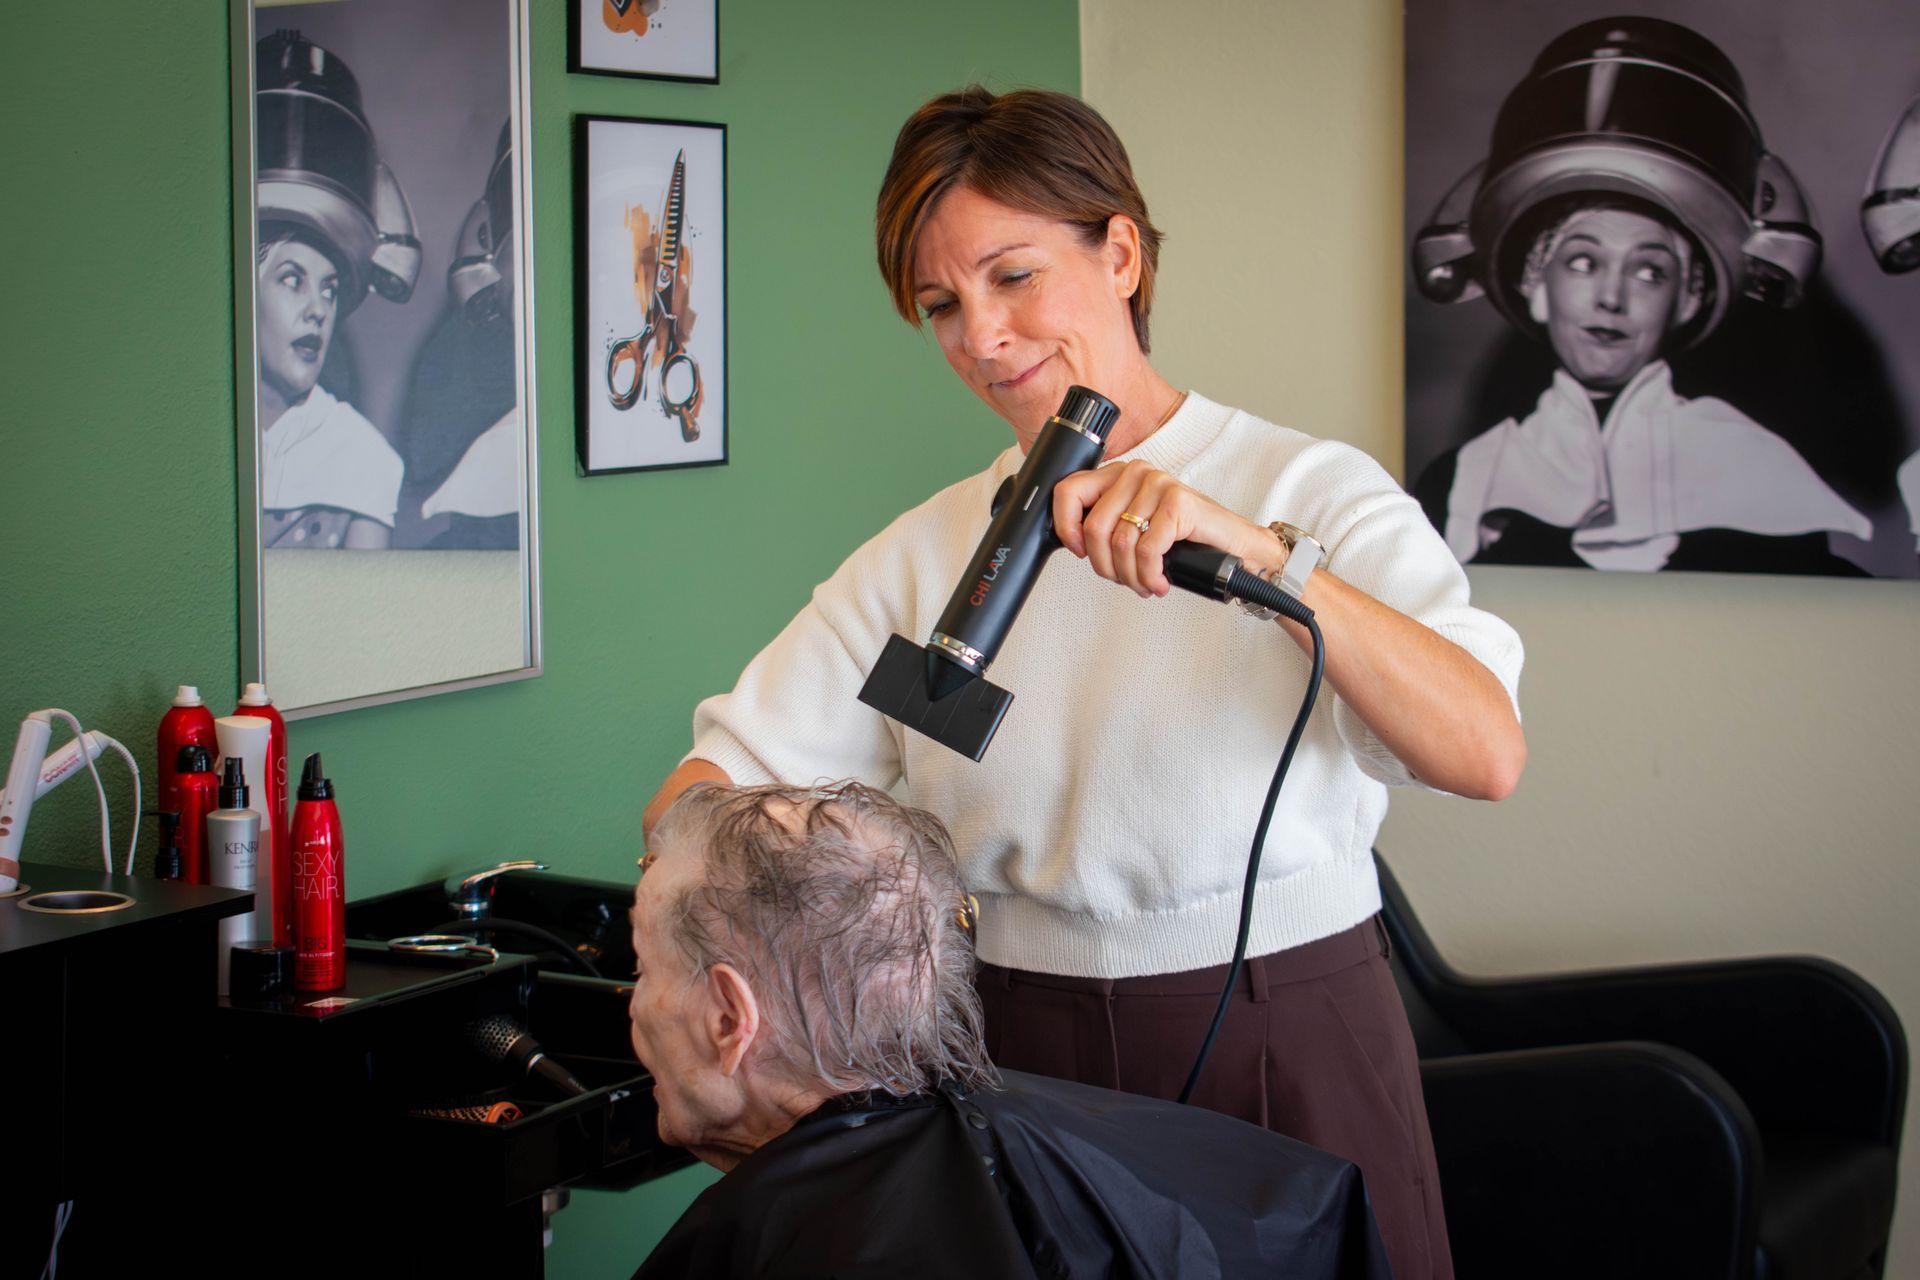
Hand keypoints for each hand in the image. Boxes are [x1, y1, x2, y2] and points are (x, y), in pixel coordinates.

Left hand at [1051, 461, 1277, 596]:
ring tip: (1144, 584)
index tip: (1081, 552)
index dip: (1066, 529)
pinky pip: (1147, 550)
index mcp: (1117, 474)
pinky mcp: (1178, 502)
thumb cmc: (1185, 539)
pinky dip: (1150, 575)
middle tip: (1123, 579)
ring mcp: (1158, 483)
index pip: (1067, 491)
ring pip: (1120, 543)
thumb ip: (1105, 526)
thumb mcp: (1136, 528)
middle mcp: (1136, 472)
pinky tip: (1159, 582)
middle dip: (1105, 566)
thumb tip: (1074, 543)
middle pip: (1094, 527)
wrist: (1235, 545)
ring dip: (1130, 576)